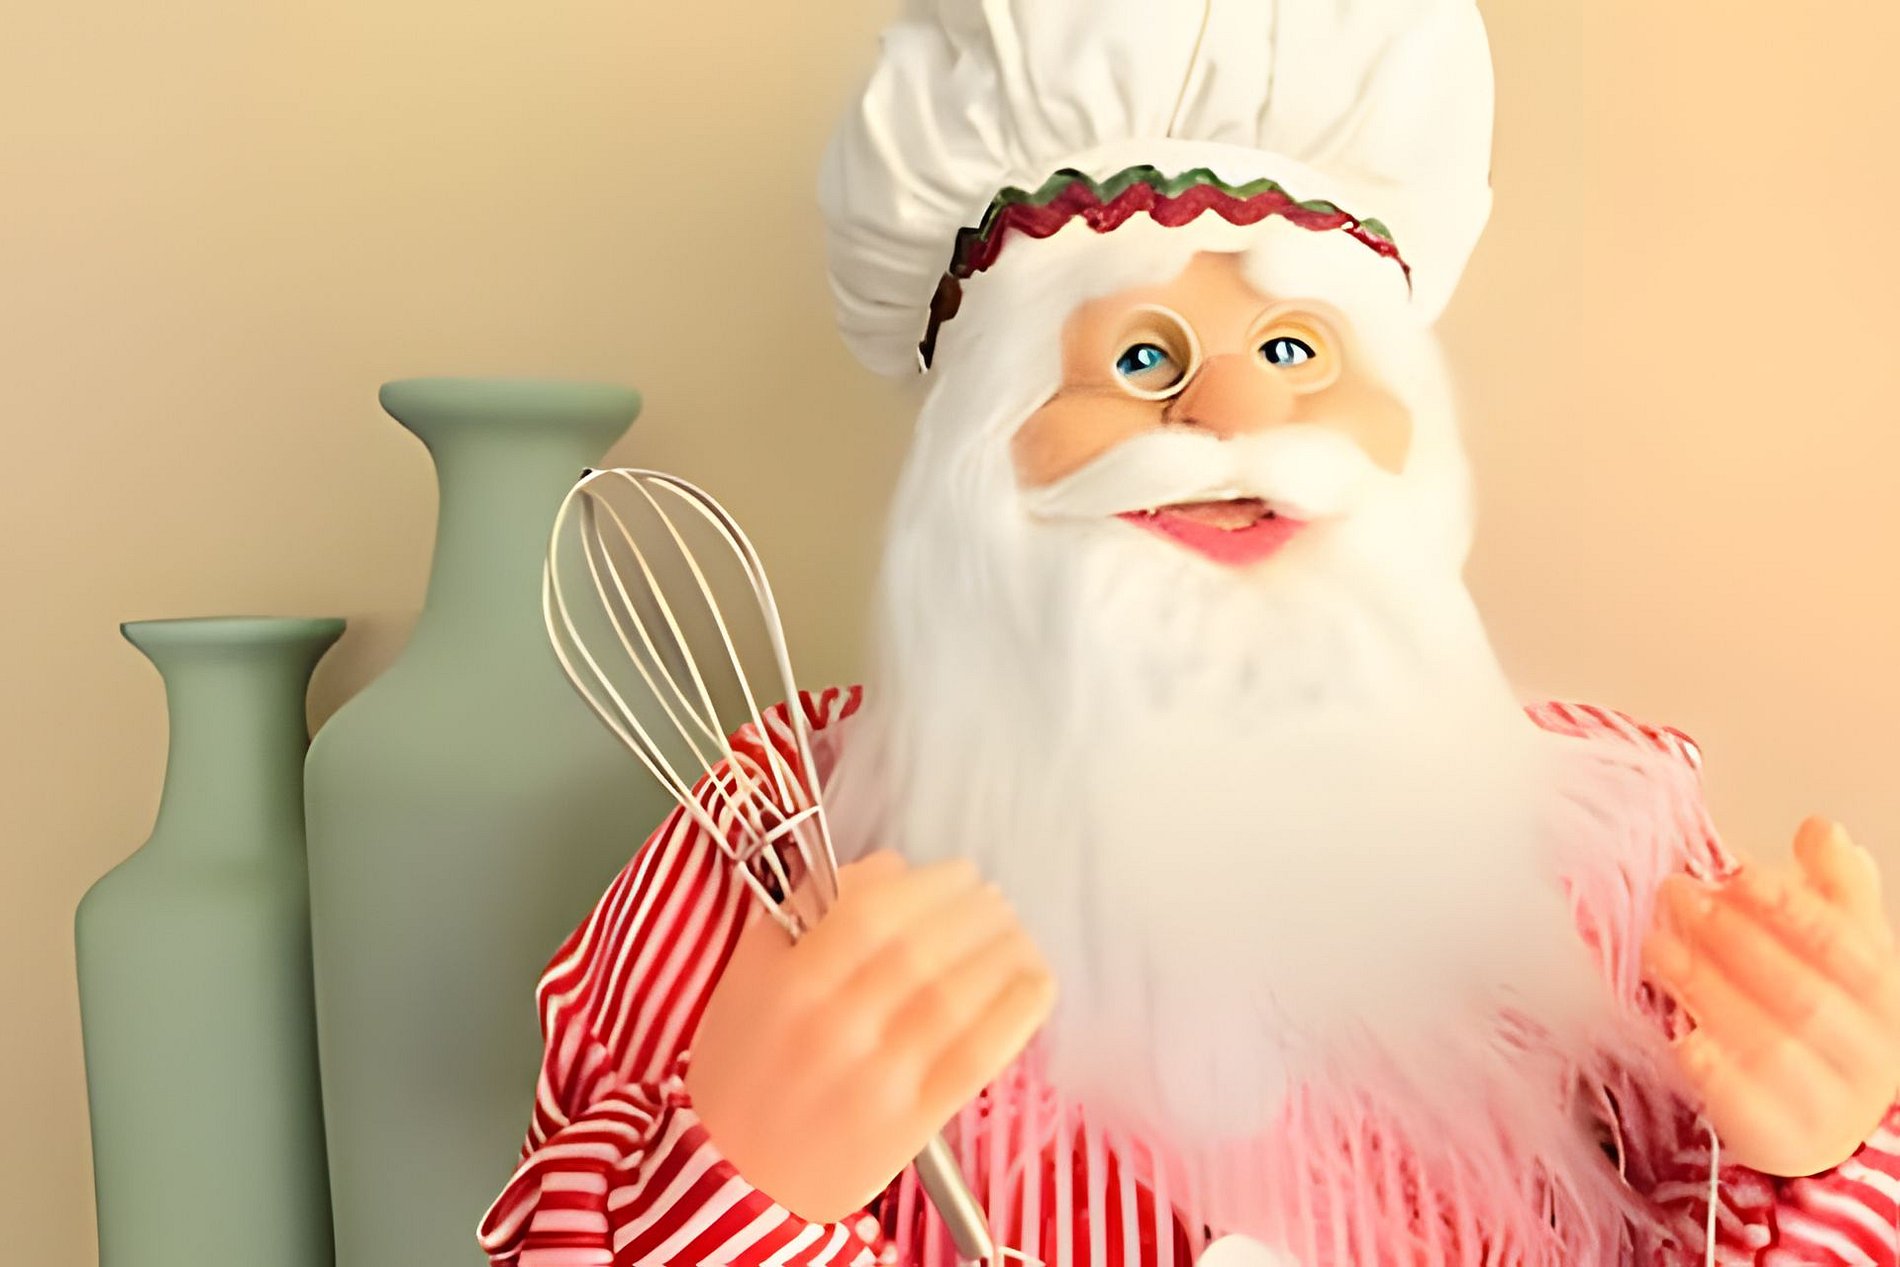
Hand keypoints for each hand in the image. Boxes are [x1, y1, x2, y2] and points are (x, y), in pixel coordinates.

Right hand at [684, 850, 1055, 1222]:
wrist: (736, 1180)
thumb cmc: (743, 1070)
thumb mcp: (750, 976)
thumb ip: (810, 911)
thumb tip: (892, 870)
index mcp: (791, 984)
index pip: (875, 911)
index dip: (931, 885)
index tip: (958, 875)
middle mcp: (836, 1026)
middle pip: (925, 949)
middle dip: (976, 913)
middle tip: (994, 902)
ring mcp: (878, 1077)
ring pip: (959, 996)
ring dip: (1004, 953)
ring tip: (1016, 936)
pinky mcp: (913, 1122)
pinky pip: (978, 1055)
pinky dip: (1017, 1011)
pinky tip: (1034, 983)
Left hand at [1641, 816, 1899, 1175]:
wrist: (1824, 1115)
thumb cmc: (1823, 1015)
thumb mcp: (1839, 946)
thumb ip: (1832, 888)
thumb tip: (1823, 830)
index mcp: (1883, 996)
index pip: (1851, 949)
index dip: (1795, 909)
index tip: (1738, 874)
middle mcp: (1866, 1052)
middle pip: (1803, 994)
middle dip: (1734, 938)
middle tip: (1677, 894)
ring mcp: (1827, 1100)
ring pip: (1772, 1045)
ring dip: (1709, 990)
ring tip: (1657, 946)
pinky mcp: (1779, 1136)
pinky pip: (1749, 1107)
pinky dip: (1714, 1070)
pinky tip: (1681, 1037)